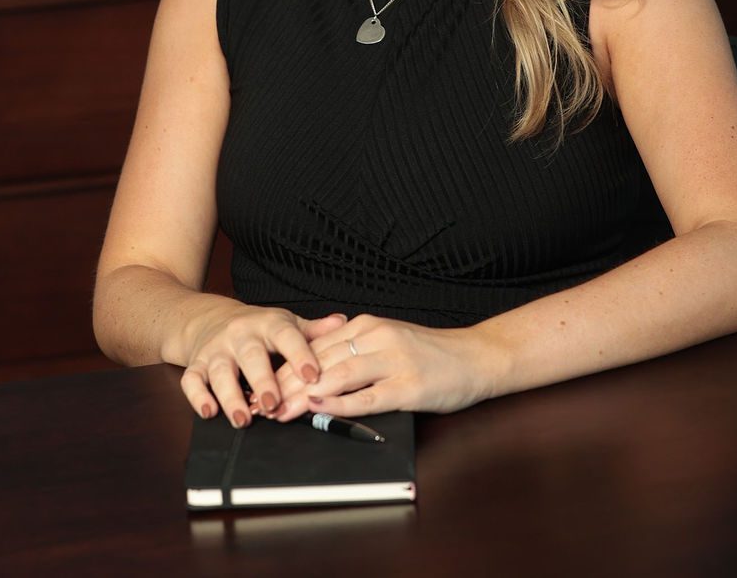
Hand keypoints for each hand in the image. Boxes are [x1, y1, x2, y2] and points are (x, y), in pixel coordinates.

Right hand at [180, 305, 348, 425]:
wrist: (209, 317)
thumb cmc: (258, 328)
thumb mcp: (286, 324)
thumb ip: (313, 330)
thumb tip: (342, 323)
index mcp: (269, 324)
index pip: (286, 336)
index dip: (300, 355)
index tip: (313, 375)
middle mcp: (241, 335)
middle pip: (251, 355)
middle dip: (262, 380)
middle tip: (272, 405)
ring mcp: (216, 350)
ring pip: (221, 371)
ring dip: (231, 396)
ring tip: (243, 419)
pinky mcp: (196, 364)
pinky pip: (191, 380)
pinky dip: (197, 397)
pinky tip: (208, 412)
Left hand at [248, 313, 497, 419]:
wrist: (476, 356)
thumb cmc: (430, 354)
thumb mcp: (387, 341)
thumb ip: (353, 351)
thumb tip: (312, 372)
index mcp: (367, 325)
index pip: (315, 346)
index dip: (285, 367)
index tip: (261, 385)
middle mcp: (377, 337)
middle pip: (320, 361)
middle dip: (287, 384)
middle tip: (261, 405)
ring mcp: (393, 360)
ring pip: (338, 376)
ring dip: (305, 395)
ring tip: (281, 412)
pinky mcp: (408, 386)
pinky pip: (368, 396)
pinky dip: (340, 403)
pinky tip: (320, 409)